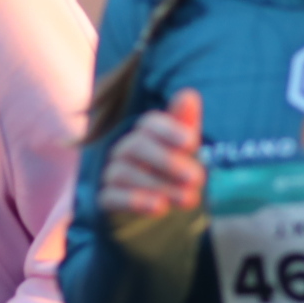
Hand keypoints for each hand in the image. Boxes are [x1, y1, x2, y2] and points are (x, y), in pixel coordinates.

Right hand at [99, 91, 205, 217]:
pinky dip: (135, 201)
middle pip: (136, 145)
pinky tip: (160, 207)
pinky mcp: (105, 198)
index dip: (169, 130)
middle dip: (168, 160)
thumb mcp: (183, 148)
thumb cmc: (170, 169)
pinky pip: (110, 196)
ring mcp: (112, 173)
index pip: (149, 123)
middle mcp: (124, 149)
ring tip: (189, 199)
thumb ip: (185, 123)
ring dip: (159, 185)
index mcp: (144, 133)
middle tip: (197, 178)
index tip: (193, 143)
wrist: (153, 205)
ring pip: (124, 172)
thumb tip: (189, 95)